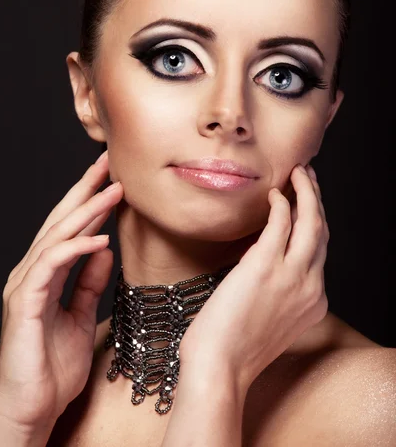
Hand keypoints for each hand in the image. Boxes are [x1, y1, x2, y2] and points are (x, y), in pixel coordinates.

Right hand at [0, 150, 123, 432]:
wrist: (32, 409)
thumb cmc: (53, 367)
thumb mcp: (82, 315)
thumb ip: (89, 281)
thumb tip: (105, 247)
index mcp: (46, 274)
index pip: (69, 228)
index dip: (89, 200)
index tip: (113, 178)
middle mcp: (33, 272)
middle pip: (60, 221)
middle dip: (85, 189)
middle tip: (108, 164)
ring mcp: (26, 286)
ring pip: (56, 236)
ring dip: (86, 211)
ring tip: (113, 191)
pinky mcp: (26, 303)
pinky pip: (51, 266)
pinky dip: (76, 248)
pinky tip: (100, 238)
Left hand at [179, 164, 328, 392]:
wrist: (219, 368)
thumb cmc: (234, 347)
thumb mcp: (271, 319)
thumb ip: (279, 291)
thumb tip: (266, 260)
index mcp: (313, 302)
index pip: (319, 252)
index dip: (314, 222)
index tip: (305, 203)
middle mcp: (310, 286)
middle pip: (322, 232)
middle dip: (318, 199)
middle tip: (308, 177)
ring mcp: (291, 276)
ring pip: (311, 222)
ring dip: (307, 191)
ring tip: (299, 172)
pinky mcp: (265, 265)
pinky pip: (282, 223)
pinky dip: (282, 203)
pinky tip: (274, 193)